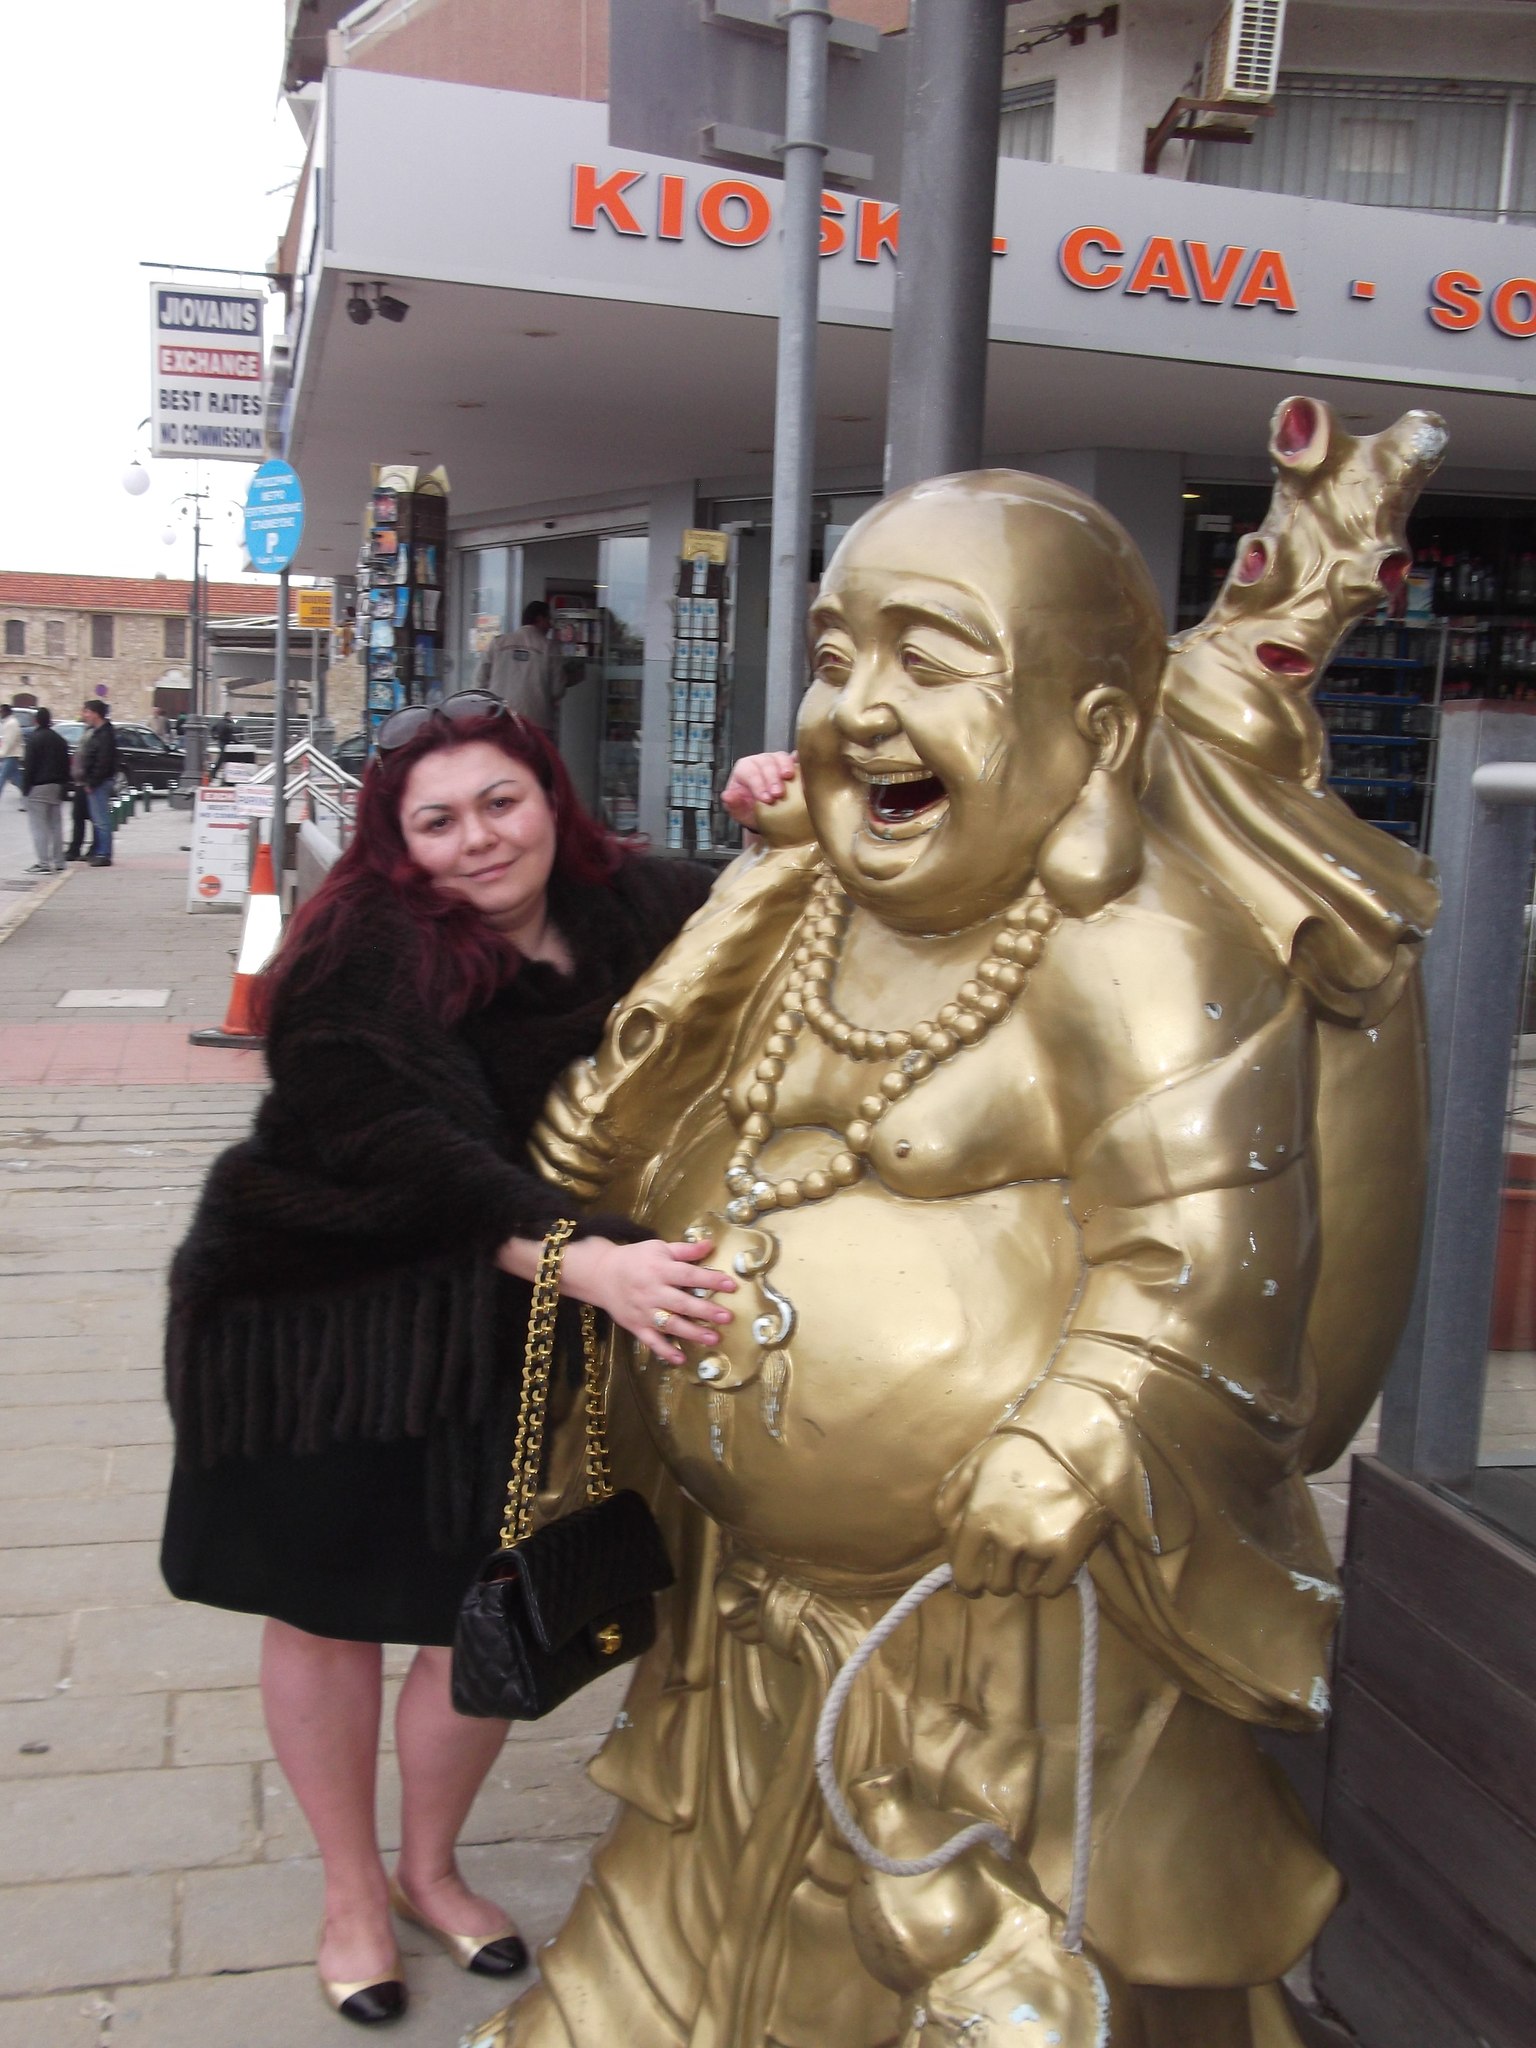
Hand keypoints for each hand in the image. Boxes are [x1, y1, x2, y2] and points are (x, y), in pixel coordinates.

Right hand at [558, 1235, 736, 1364]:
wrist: (601, 1274)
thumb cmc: (635, 1259)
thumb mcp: (659, 1248)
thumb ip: (685, 1250)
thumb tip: (711, 1244)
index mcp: (660, 1270)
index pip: (689, 1275)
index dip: (710, 1280)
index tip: (731, 1285)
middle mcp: (653, 1292)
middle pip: (682, 1303)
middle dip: (705, 1311)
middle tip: (727, 1317)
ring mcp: (644, 1311)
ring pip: (671, 1325)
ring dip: (693, 1333)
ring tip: (714, 1339)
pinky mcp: (636, 1326)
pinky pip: (651, 1341)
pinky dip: (665, 1351)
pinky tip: (680, 1358)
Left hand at [720, 751, 797, 828]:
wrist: (766, 815)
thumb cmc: (751, 811)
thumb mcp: (740, 812)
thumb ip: (733, 804)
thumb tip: (727, 796)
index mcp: (744, 769)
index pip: (750, 772)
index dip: (758, 784)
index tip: (766, 799)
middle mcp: (759, 761)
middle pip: (766, 762)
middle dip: (772, 778)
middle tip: (778, 794)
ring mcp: (776, 761)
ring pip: (780, 757)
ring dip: (786, 766)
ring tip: (790, 778)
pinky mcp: (791, 764)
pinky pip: (795, 759)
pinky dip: (800, 762)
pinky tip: (804, 768)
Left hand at [936, 1433, 1109, 1598]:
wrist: (1072, 1442)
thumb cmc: (1018, 1452)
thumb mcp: (973, 1465)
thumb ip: (950, 1499)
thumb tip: (945, 1531)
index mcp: (978, 1517)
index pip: (965, 1574)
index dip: (967, 1582)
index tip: (975, 1582)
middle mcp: (1006, 1536)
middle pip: (996, 1585)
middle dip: (998, 1576)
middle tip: (1007, 1561)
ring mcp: (1038, 1546)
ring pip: (1023, 1588)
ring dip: (1023, 1577)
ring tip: (1030, 1552)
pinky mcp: (1068, 1551)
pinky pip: (1050, 1588)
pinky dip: (1048, 1581)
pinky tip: (1048, 1561)